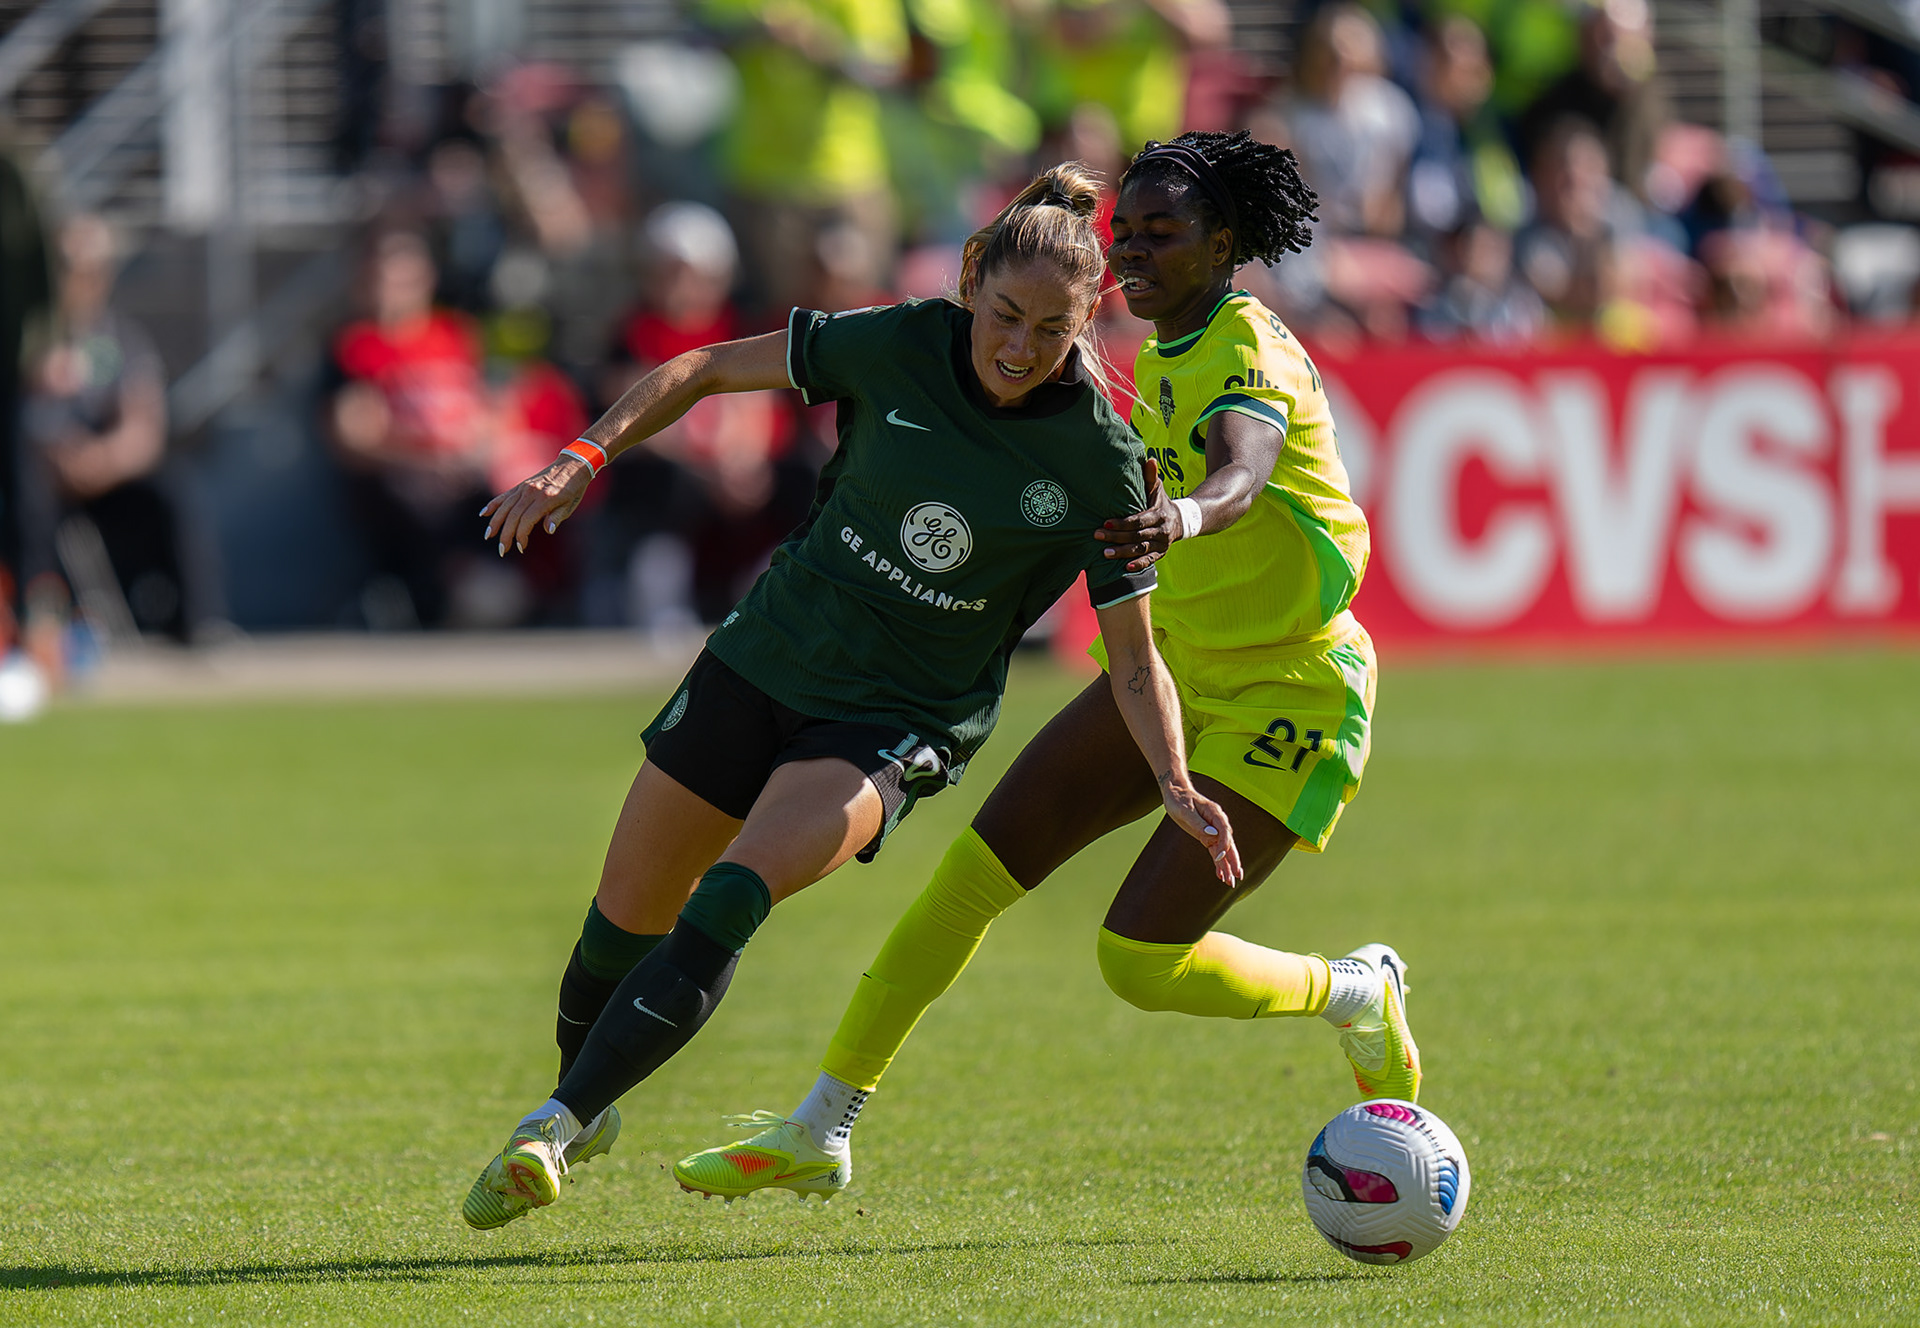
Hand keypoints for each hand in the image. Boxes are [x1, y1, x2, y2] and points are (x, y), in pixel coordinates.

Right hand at [480, 456, 590, 554]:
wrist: (572, 465)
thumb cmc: (574, 488)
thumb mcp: (570, 505)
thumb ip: (557, 517)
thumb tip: (548, 530)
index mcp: (545, 499)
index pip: (526, 520)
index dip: (521, 535)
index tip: (521, 547)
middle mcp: (531, 492)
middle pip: (513, 516)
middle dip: (506, 534)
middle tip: (503, 550)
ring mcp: (524, 488)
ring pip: (505, 507)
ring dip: (495, 522)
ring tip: (489, 536)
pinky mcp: (521, 485)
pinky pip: (505, 496)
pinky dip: (493, 504)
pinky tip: (484, 514)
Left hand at [1096, 455, 1177, 572]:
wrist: (1181, 520)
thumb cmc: (1161, 502)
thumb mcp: (1157, 489)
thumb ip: (1151, 476)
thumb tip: (1149, 459)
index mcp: (1158, 514)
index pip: (1138, 520)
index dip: (1122, 522)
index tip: (1106, 522)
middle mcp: (1161, 530)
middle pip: (1136, 536)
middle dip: (1116, 537)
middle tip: (1097, 535)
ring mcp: (1161, 544)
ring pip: (1140, 550)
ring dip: (1122, 552)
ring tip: (1105, 553)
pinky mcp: (1160, 554)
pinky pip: (1149, 561)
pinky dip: (1139, 564)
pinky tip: (1125, 568)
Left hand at [1159, 771, 1242, 884]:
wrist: (1176, 793)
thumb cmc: (1179, 800)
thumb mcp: (1185, 810)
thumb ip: (1198, 823)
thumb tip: (1213, 834)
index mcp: (1215, 814)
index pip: (1224, 832)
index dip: (1224, 845)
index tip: (1219, 857)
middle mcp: (1218, 823)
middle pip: (1229, 844)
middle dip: (1233, 861)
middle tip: (1236, 876)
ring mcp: (1214, 830)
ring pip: (1224, 850)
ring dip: (1227, 866)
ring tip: (1230, 882)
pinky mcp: (1207, 836)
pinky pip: (1216, 851)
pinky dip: (1219, 863)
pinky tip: (1221, 875)